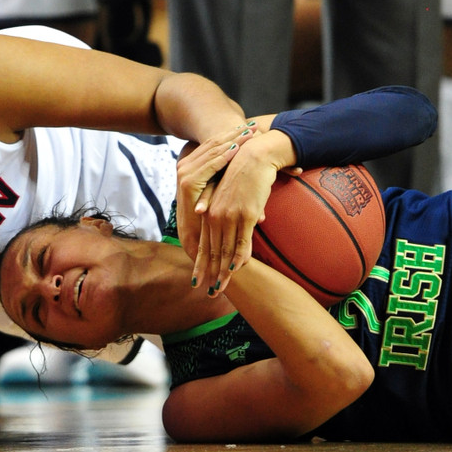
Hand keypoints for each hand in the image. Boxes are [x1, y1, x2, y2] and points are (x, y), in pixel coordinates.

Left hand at [177, 124, 270, 294]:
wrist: (253, 157)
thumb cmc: (243, 177)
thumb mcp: (229, 199)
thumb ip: (226, 217)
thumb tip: (222, 225)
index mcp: (209, 213)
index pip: (204, 244)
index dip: (202, 265)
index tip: (198, 282)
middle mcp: (215, 216)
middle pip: (212, 251)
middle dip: (210, 274)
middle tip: (209, 294)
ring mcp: (229, 215)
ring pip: (225, 249)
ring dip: (223, 272)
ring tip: (220, 288)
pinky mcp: (245, 213)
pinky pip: (242, 239)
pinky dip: (239, 256)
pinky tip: (236, 269)